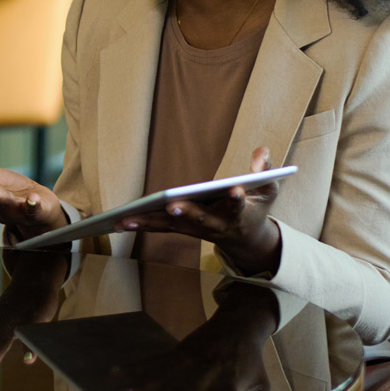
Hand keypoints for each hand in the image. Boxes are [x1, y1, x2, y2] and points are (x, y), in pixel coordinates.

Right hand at [112, 283, 277, 390]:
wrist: (239, 322)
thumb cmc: (250, 359)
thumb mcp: (262, 384)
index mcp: (230, 381)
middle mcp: (208, 370)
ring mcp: (190, 358)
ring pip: (162, 374)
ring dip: (141, 386)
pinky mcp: (178, 350)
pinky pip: (153, 360)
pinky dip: (133, 367)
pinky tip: (115, 371)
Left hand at [116, 147, 283, 274]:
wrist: (247, 239)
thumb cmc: (257, 208)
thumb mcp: (269, 189)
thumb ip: (266, 171)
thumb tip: (262, 151)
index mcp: (238, 212)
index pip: (238, 204)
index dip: (237, 198)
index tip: (236, 190)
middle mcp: (216, 223)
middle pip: (200, 218)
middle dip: (187, 212)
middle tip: (173, 205)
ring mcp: (197, 229)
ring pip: (173, 225)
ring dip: (150, 222)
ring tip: (126, 219)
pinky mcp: (183, 229)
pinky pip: (161, 228)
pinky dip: (142, 225)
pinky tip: (120, 223)